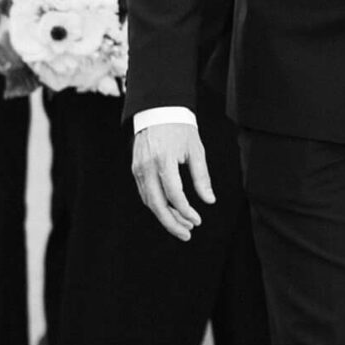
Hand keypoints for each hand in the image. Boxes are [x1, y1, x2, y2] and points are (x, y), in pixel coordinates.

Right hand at [131, 121, 214, 239]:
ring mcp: (138, 168)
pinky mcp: (135, 169)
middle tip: (187, 234)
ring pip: (149, 201)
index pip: (174, 194)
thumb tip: (209, 201)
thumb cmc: (181, 129)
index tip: (197, 221)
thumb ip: (202, 177)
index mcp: (164, 159)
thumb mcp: (196, 150)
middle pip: (157, 204)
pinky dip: (157, 205)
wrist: (159, 110)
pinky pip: (145, 193)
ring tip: (183, 225)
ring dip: (165, 216)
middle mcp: (147, 166)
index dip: (186, 211)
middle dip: (172, 223)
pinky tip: (171, 211)